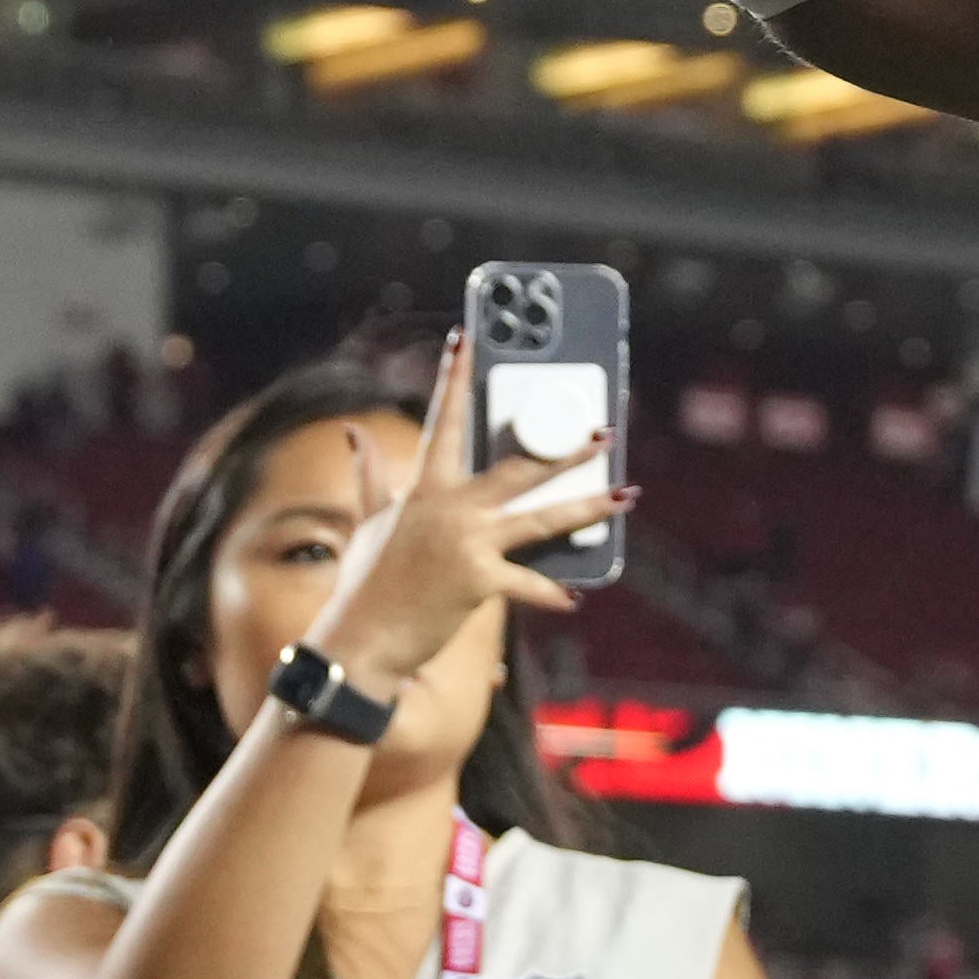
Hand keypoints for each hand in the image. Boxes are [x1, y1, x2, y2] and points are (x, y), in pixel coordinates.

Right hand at [318, 340, 627, 701]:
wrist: (362, 639)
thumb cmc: (366, 582)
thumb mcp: (367, 521)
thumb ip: (369, 474)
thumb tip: (353, 431)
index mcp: (424, 489)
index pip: (443, 422)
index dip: (453, 378)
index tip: (467, 339)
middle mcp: (450, 509)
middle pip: (520, 469)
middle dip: (567, 451)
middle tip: (604, 434)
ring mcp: (467, 544)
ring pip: (542, 519)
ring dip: (589, 505)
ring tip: (626, 495)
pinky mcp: (479, 581)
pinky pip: (526, 584)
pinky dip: (549, 595)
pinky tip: (573, 599)